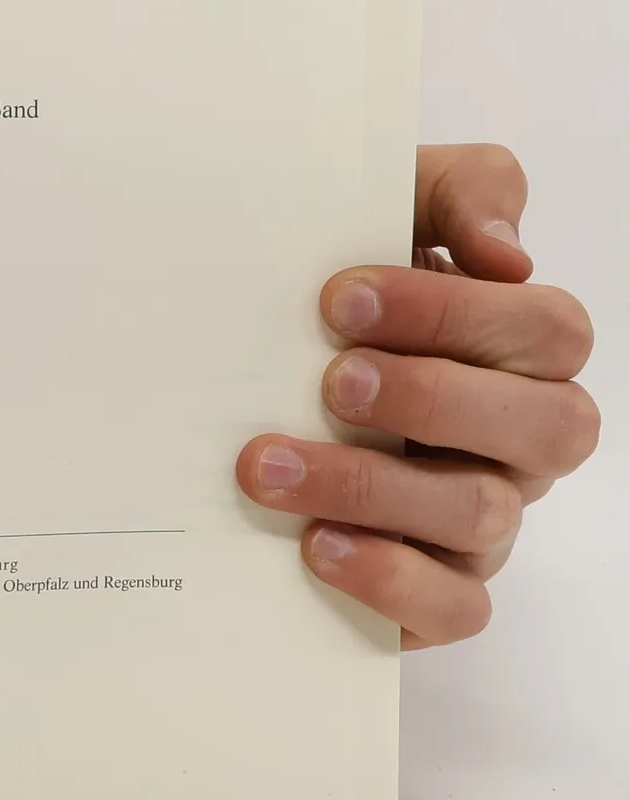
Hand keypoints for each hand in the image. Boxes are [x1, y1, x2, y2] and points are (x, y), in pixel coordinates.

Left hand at [236, 144, 598, 646]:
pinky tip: (315, 546)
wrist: (251, 366)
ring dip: (371, 487)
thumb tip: (503, 252)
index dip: (451, 313)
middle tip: (329, 381)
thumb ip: (461, 193)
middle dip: (432, 398)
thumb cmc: (337, 288)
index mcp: (526, 347)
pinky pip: (456, 606)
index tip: (338, 298)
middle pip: (548, 426)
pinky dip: (390, 578)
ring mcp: (488, 514)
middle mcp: (524, 435)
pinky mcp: (442, 587)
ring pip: (481, 514)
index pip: (542, 329)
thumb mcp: (390, 209)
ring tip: (268, 464)